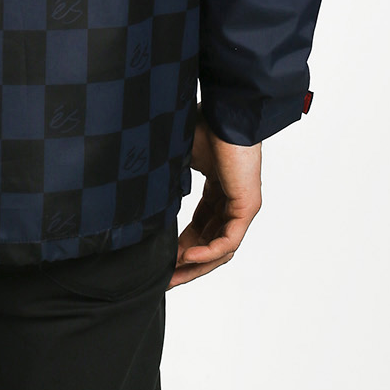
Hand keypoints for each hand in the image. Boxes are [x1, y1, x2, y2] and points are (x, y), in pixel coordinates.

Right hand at [169, 111, 261, 288]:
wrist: (225, 111)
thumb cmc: (204, 124)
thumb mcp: (179, 160)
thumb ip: (168, 182)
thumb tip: (142, 197)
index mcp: (217, 190)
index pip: (200, 228)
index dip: (180, 246)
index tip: (161, 260)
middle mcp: (231, 201)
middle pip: (210, 244)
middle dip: (187, 264)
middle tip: (165, 278)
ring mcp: (241, 205)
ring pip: (220, 248)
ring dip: (196, 264)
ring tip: (173, 273)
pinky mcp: (247, 206)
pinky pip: (228, 240)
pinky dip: (208, 252)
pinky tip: (188, 256)